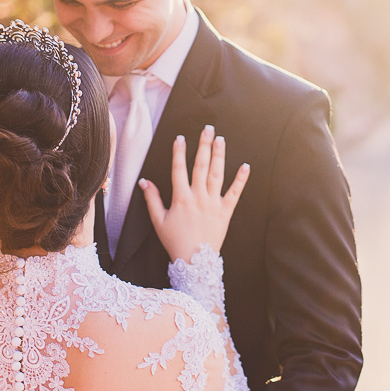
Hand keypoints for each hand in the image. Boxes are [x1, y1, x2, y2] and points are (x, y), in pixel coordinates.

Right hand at [139, 126, 248, 262]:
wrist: (194, 261)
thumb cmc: (174, 241)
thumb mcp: (158, 220)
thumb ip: (152, 199)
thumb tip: (143, 181)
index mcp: (181, 197)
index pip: (179, 168)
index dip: (180, 151)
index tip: (181, 137)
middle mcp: (198, 197)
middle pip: (201, 166)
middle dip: (204, 145)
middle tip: (207, 129)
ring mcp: (213, 203)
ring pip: (217, 174)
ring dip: (219, 155)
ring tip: (221, 139)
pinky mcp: (226, 212)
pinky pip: (235, 193)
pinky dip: (241, 180)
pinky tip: (246, 166)